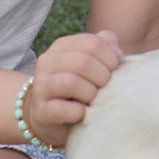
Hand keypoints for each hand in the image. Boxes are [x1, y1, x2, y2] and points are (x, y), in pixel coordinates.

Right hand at [27, 30, 123, 150]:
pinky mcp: (41, 110)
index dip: (110, 58)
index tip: (114, 71)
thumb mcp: (92, 64)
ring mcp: (41, 86)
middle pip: (83, 62)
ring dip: (90, 94)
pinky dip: (78, 113)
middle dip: (102, 77)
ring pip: (71, 83)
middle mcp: (47, 62)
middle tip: (106, 88)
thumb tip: (117, 52)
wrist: (51, 115)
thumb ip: (105, 49)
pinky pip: (62, 109)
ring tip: (94, 101)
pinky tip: (83, 114)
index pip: (92, 43)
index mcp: (61, 46)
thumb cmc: (79, 88)